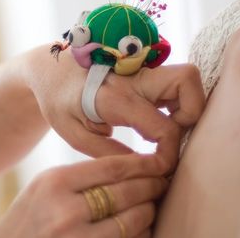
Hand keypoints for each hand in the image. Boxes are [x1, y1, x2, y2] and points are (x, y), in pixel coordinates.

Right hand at [0, 153, 167, 237]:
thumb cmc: (28, 219)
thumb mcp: (44, 187)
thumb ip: (80, 176)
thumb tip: (130, 167)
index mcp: (55, 183)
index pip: (112, 167)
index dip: (142, 164)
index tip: (158, 162)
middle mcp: (67, 212)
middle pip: (127, 192)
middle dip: (152, 185)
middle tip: (163, 181)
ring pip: (133, 221)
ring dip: (149, 211)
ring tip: (152, 203)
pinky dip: (141, 233)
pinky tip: (141, 226)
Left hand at [23, 45, 203, 172]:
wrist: (48, 68)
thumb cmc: (58, 101)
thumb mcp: (74, 134)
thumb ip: (109, 154)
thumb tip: (144, 170)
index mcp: (115, 98)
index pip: (164, 128)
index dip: (169, 155)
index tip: (158, 169)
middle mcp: (134, 77)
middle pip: (187, 81)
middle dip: (192, 114)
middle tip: (171, 135)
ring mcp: (142, 69)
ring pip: (187, 77)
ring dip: (187, 105)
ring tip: (165, 126)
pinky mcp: (145, 69)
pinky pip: (174, 81)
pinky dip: (177, 100)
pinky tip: (157, 116)